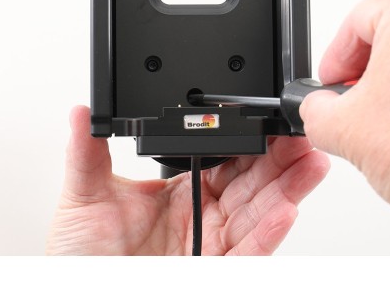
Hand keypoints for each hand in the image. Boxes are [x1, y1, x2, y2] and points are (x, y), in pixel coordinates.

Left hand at [47, 106, 328, 254]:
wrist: (79, 292)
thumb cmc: (81, 257)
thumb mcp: (85, 197)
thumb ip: (88, 153)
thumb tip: (82, 112)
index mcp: (181, 193)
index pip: (225, 161)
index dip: (248, 140)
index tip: (265, 119)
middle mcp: (203, 217)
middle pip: (252, 184)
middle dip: (280, 159)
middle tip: (302, 135)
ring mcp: (211, 246)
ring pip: (259, 214)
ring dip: (288, 189)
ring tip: (310, 163)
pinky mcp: (213, 273)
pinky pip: (247, 253)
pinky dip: (268, 234)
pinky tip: (286, 210)